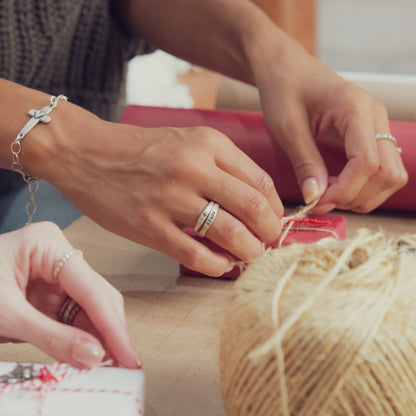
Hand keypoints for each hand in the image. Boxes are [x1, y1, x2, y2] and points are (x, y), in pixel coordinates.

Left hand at [0, 222, 138, 368]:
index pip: (91, 288)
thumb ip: (51, 336)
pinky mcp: (51, 291)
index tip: (128, 355)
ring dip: (97, 337)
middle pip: (97, 296)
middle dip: (108, 332)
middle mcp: (59, 256)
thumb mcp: (5, 314)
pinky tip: (87, 354)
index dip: (112, 326)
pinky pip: (74, 316)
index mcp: (48, 244)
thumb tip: (94, 357)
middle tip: (121, 365)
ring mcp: (57, 273)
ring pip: (90, 308)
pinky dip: (80, 337)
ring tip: (107, 365)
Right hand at [41, 109, 282, 276]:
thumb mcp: (188, 141)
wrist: (87, 153)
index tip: (273, 221)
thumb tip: (256, 204)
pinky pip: (195, 254)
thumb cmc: (141, 150)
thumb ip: (222, 166)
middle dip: (269, 232)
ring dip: (248, 251)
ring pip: (230, 233)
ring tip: (248, 254)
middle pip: (252, 208)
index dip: (275, 208)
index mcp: (208, 143)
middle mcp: (192, 167)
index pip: (260, 182)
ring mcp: (169, 198)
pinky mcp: (148, 225)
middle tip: (267, 242)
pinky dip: (217, 265)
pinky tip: (221, 264)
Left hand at [252, 36, 407, 212]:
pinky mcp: (371, 134)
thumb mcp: (287, 128)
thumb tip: (316, 198)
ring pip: (391, 174)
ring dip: (363, 194)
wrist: (285, 69)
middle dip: (355, 196)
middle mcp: (375, 116)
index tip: (317, 202)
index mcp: (355, 108)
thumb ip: (305, 163)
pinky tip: (337, 187)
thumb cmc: (283, 90)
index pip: (367, 162)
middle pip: (388, 173)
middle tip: (321, 201)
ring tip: (328, 195)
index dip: (345, 190)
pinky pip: (383, 168)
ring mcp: (378, 125)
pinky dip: (364, 186)